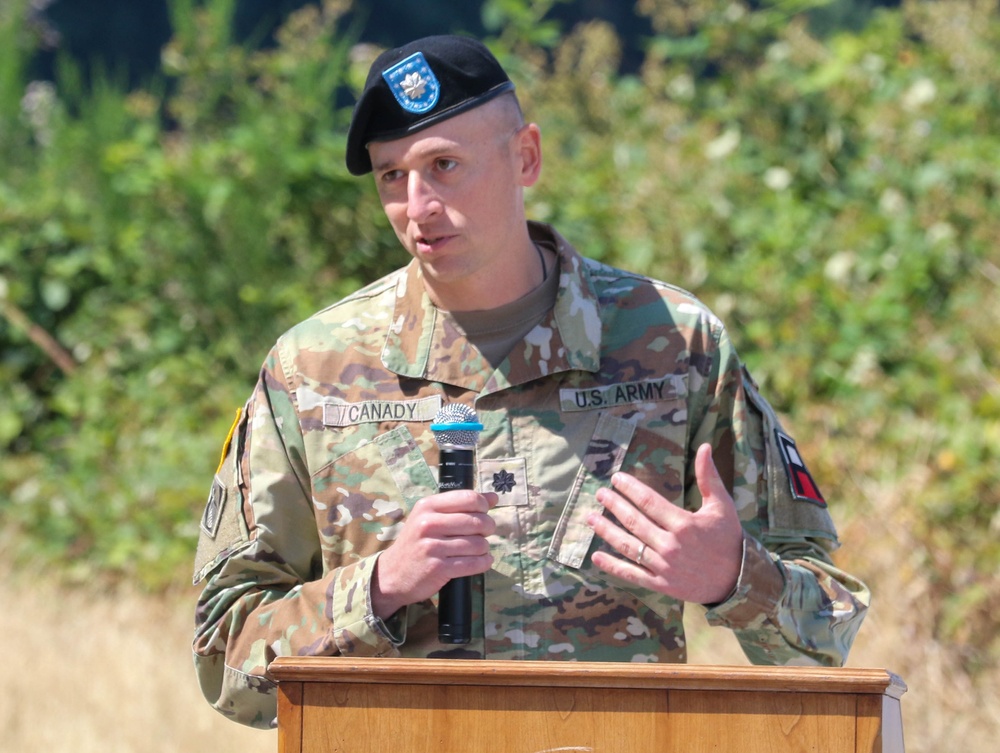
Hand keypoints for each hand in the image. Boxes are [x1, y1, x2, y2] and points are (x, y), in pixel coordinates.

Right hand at [372, 490, 496, 617]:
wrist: (392, 575)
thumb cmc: (416, 543)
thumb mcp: (430, 517)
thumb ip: (461, 505)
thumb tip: (494, 496)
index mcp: (427, 506)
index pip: (469, 498)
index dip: (483, 506)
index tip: (483, 513)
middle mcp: (428, 523)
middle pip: (477, 521)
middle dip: (487, 528)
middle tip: (483, 533)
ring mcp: (432, 546)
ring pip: (478, 543)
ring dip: (484, 548)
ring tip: (478, 549)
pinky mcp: (438, 568)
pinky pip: (473, 563)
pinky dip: (484, 563)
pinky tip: (482, 561)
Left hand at [587, 443, 743, 605]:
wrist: (738, 580)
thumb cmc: (729, 539)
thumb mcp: (722, 505)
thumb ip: (709, 477)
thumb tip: (705, 446)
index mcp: (684, 524)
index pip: (649, 502)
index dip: (629, 489)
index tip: (615, 479)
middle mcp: (671, 545)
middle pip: (634, 522)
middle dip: (614, 505)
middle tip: (600, 494)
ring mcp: (664, 566)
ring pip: (628, 546)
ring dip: (606, 531)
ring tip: (590, 518)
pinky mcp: (661, 584)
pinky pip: (632, 574)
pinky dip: (612, 566)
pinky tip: (596, 557)